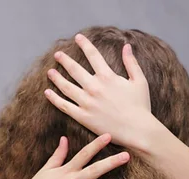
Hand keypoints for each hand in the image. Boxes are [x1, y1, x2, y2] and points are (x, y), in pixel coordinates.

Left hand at [44, 33, 156, 149]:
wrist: (137, 130)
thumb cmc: (141, 107)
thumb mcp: (139, 81)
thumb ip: (131, 63)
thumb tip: (126, 46)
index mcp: (108, 77)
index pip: (92, 55)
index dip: (84, 44)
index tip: (77, 38)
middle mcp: (94, 87)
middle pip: (74, 69)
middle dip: (65, 60)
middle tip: (58, 54)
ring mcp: (87, 102)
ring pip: (66, 86)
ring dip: (56, 78)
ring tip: (50, 72)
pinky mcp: (83, 117)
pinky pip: (64, 106)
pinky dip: (54, 99)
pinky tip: (48, 93)